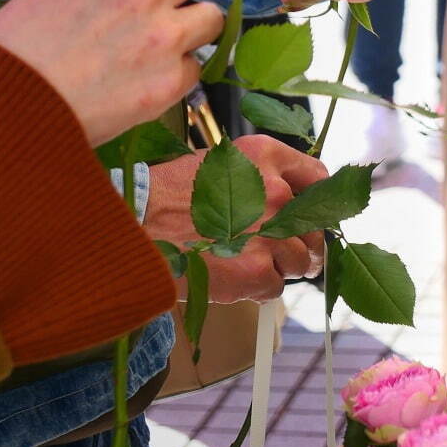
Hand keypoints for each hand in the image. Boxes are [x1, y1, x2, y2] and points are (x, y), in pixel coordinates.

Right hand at [0, 0, 221, 145]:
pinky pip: (196, 66)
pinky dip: (177, 73)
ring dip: (192, 27)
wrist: (12, 101)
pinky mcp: (173, 78)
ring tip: (161, 44)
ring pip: (213, 15)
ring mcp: (165, 33)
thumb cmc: (17, 44)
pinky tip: (146, 79)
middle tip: (162, 5)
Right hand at [144, 136, 328, 302]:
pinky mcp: (256, 272)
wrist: (129, 229)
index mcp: (266, 158)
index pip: (318, 179)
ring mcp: (270, 235)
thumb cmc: (164, 197)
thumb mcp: (217, 166)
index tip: (306, 215)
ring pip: (301, 262)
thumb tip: (289, 200)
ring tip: (247, 263)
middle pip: (314, 228)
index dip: (313, 202)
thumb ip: (257, 178)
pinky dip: (258, 288)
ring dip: (280, 267)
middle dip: (300, 242)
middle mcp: (276, 193)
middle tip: (275, 250)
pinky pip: (276, 287)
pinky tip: (231, 277)